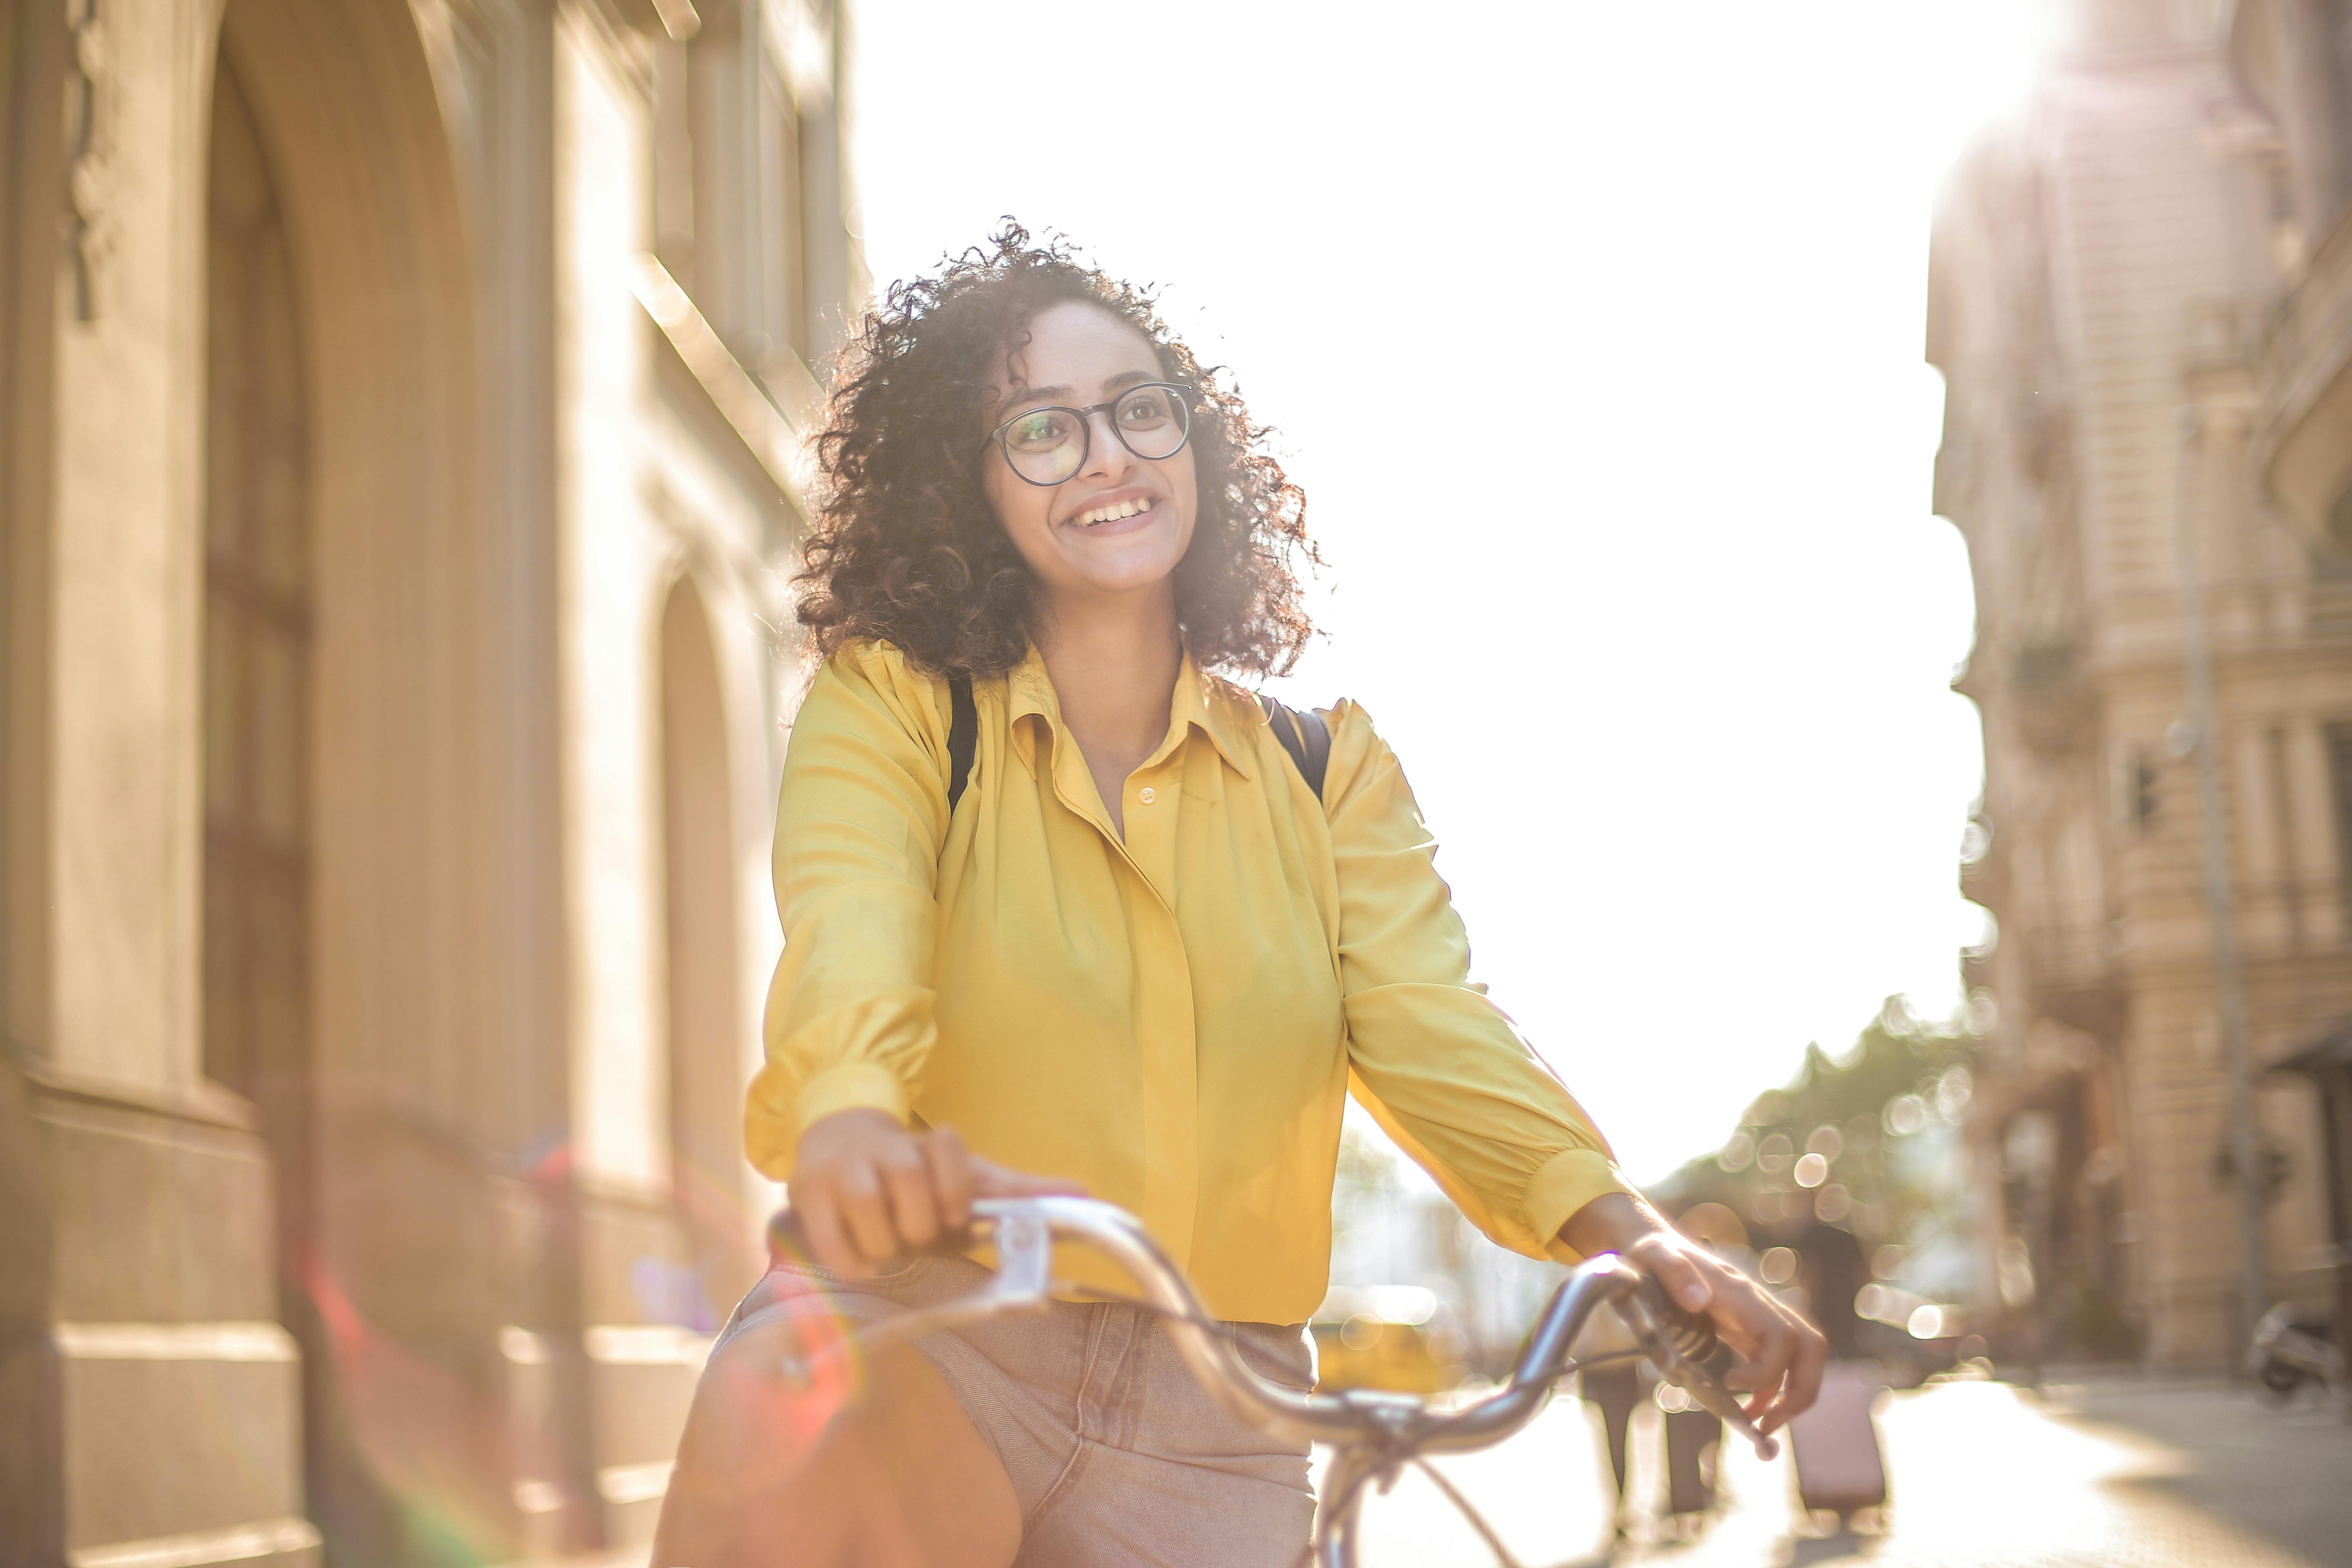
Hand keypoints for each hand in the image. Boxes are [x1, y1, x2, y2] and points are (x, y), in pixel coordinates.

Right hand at [790, 1108, 1084, 1276]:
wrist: (840, 1136)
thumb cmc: (914, 1172)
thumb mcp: (965, 1175)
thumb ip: (1017, 1190)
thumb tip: (1085, 1192)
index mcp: (927, 1145)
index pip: (947, 1149)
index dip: (955, 1188)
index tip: (955, 1215)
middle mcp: (884, 1150)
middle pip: (910, 1191)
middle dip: (918, 1226)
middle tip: (913, 1235)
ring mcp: (842, 1170)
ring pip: (870, 1214)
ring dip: (885, 1245)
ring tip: (886, 1246)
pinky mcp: (807, 1193)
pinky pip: (833, 1244)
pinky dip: (850, 1263)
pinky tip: (860, 1262)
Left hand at [1564, 1193, 1826, 1434]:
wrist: (1655, 1247)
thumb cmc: (1652, 1254)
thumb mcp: (1653, 1256)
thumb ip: (1674, 1272)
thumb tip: (1698, 1300)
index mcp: (1739, 1293)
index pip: (1780, 1333)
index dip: (1767, 1367)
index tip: (1730, 1383)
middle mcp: (1759, 1306)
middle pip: (1810, 1347)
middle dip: (1800, 1391)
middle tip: (1766, 1424)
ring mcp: (1758, 1320)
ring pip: (1803, 1359)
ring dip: (1790, 1398)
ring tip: (1758, 1428)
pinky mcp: (1750, 1334)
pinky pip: (1778, 1367)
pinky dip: (1770, 1394)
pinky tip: (1747, 1412)